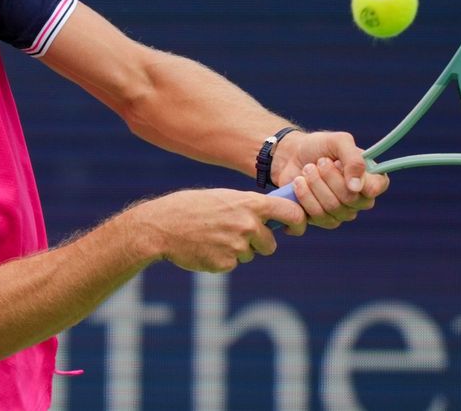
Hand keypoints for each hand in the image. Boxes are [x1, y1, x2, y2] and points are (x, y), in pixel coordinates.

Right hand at [132, 188, 305, 272]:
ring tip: (214, 236)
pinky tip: (206, 247)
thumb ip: (250, 207)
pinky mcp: (225, 264)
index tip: (295, 228)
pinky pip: (233, 264)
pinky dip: (222, 259)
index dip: (298, 222)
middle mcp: (248, 225)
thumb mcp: (224, 197)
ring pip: (250, 254)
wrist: (162, 226)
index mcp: (250, 204)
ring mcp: (237, 246)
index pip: (291, 213)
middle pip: (270, 244)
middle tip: (236, 233)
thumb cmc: (193, 207)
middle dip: (259, 243)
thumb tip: (275, 217)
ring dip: (238, 250)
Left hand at [270, 131, 389, 228]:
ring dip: (315, 185)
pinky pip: (318, 217)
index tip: (341, 165)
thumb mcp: (338, 142)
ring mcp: (342, 212)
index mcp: (369, 177)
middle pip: (350, 199)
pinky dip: (305, 196)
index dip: (361, 181)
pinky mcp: (323, 219)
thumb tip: (357, 187)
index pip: (376, 187)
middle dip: (329, 177)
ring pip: (333, 208)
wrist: (291, 155)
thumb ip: (353, 159)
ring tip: (307, 169)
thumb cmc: (319, 146)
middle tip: (319, 162)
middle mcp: (360, 198)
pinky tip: (299, 183)